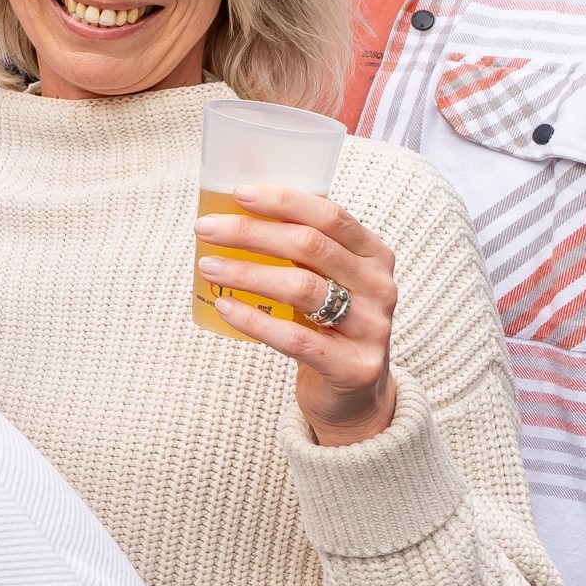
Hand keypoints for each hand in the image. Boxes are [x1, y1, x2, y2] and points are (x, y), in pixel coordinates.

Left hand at [196, 187, 401, 445]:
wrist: (356, 393)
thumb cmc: (328, 324)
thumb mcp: (328, 280)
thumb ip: (301, 250)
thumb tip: (231, 212)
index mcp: (374, 255)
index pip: (330, 216)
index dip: (284, 201)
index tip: (239, 192)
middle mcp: (380, 287)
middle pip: (310, 246)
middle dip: (251, 232)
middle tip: (205, 228)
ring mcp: (372, 328)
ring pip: (301, 288)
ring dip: (246, 273)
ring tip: (207, 266)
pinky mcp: (354, 366)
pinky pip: (295, 338)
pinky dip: (254, 320)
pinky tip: (224, 308)